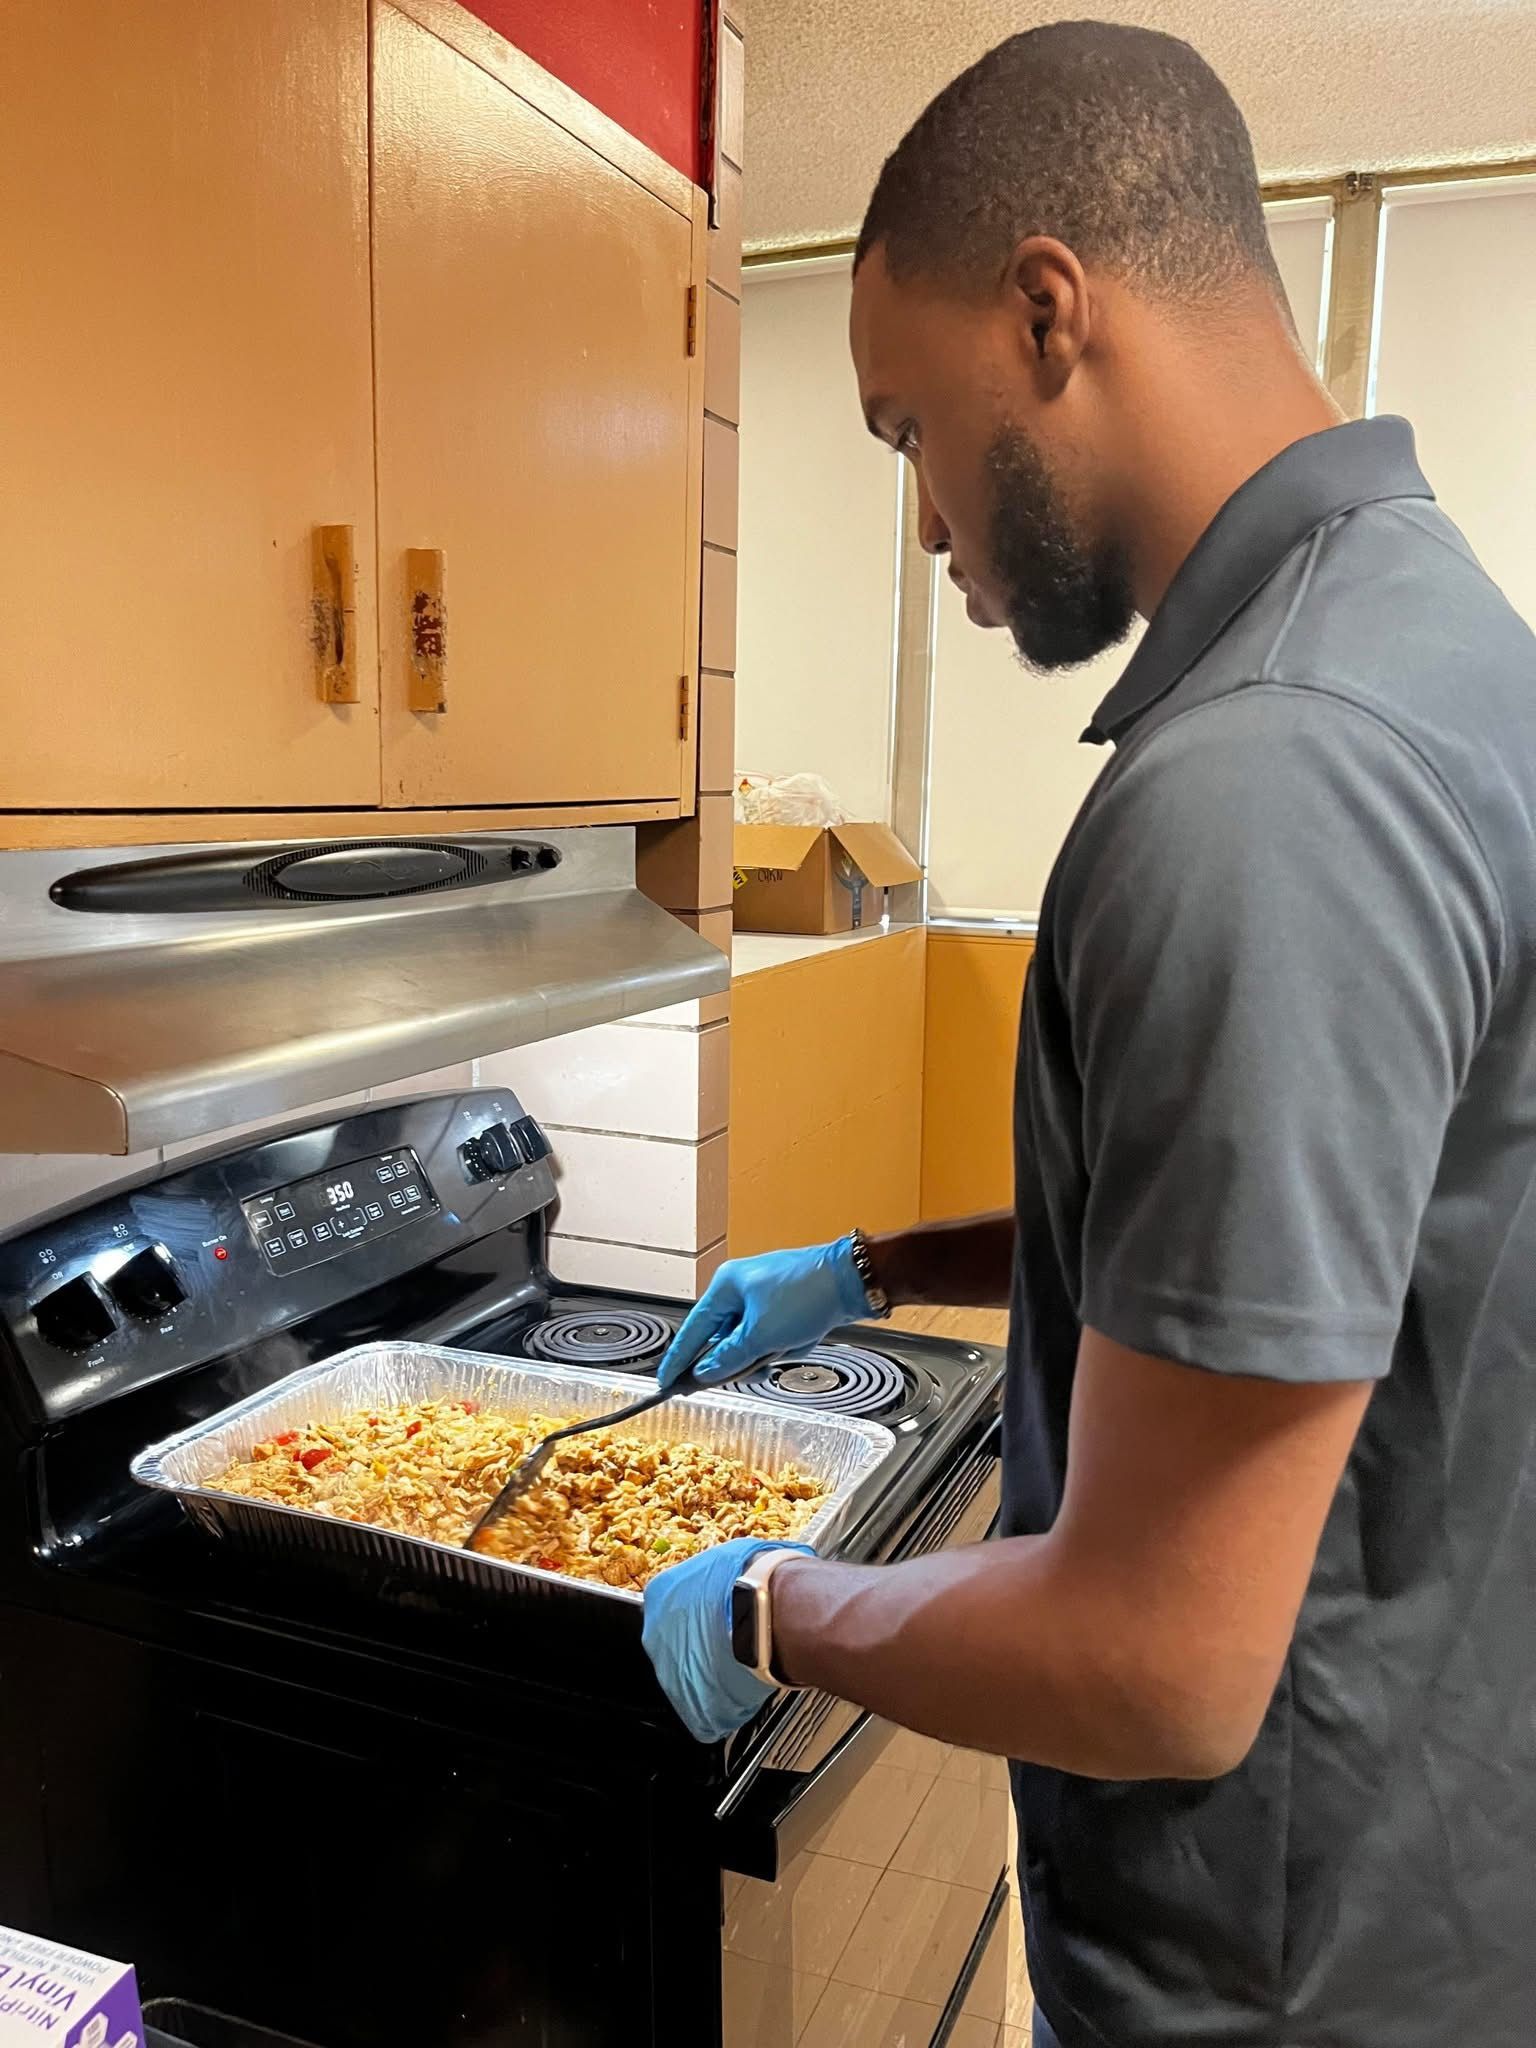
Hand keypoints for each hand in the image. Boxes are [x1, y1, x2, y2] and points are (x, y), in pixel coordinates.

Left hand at [642, 1536, 811, 1741]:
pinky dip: (721, 1706)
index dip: (700, 1613)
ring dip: (711, 1675)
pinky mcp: (692, 1702)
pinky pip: (703, 1709)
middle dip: (700, 1645)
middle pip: (675, 1643)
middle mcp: (656, 1633)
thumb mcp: (728, 1557)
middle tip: (731, 1641)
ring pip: (688, 1677)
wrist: (770, 1611)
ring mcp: (670, 1671)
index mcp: (661, 1593)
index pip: (672, 1607)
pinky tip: (742, 1690)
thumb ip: (715, 1575)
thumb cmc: (755, 1578)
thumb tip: (731, 1573)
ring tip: (741, 1666)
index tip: (717, 1615)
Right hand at [657, 1238, 869, 1386]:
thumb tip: (705, 1373)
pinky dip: (783, 1345)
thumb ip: (728, 1359)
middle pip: (722, 1338)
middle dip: (739, 1357)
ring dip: (766, 1352)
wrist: (852, 1280)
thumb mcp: (761, 1335)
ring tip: (785, 1346)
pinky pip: (772, 1336)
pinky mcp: (786, 1306)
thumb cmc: (806, 1294)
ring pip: (750, 1340)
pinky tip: (800, 1340)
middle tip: (747, 1370)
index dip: (678, 1359)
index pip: (692, 1329)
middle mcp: (740, 1289)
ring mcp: (764, 1297)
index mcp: (726, 1287)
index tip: (665, 1381)